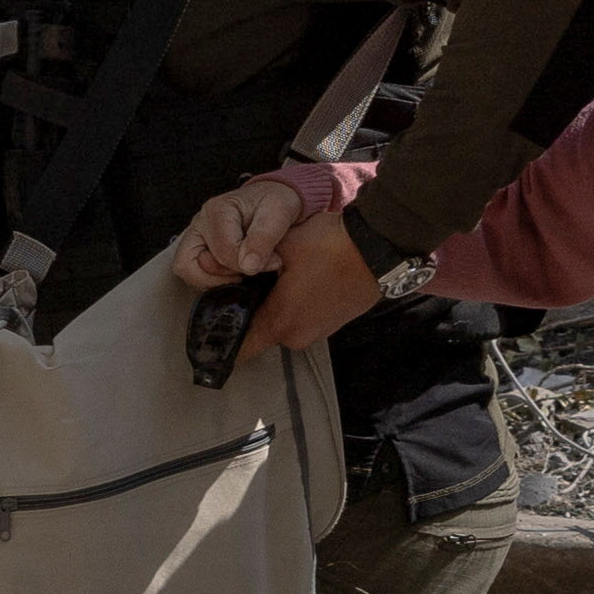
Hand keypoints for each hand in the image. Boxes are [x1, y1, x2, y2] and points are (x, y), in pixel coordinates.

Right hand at [172, 165, 336, 289]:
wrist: (272, 200)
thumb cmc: (275, 204)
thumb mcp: (278, 213)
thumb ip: (263, 239)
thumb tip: (248, 266)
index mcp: (216, 210)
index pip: (223, 252)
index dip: (249, 265)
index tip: (273, 262)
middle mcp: (199, 223)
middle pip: (192, 264)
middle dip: (227, 274)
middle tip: (252, 266)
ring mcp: (194, 237)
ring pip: (187, 271)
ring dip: (216, 280)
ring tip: (242, 271)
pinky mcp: (196, 249)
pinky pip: (193, 275)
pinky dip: (213, 281)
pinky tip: (236, 273)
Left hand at [175, 166, 372, 364]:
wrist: (381, 248)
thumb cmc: (328, 246)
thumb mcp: (282, 245)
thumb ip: (248, 259)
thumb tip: (217, 264)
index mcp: (279, 324)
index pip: (239, 348)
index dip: (222, 336)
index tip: (212, 318)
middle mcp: (297, 337)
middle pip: (260, 333)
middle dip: (249, 311)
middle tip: (240, 282)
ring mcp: (317, 333)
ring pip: (281, 325)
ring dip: (274, 306)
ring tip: (270, 276)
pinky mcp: (331, 324)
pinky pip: (301, 319)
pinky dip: (294, 305)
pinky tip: (294, 279)